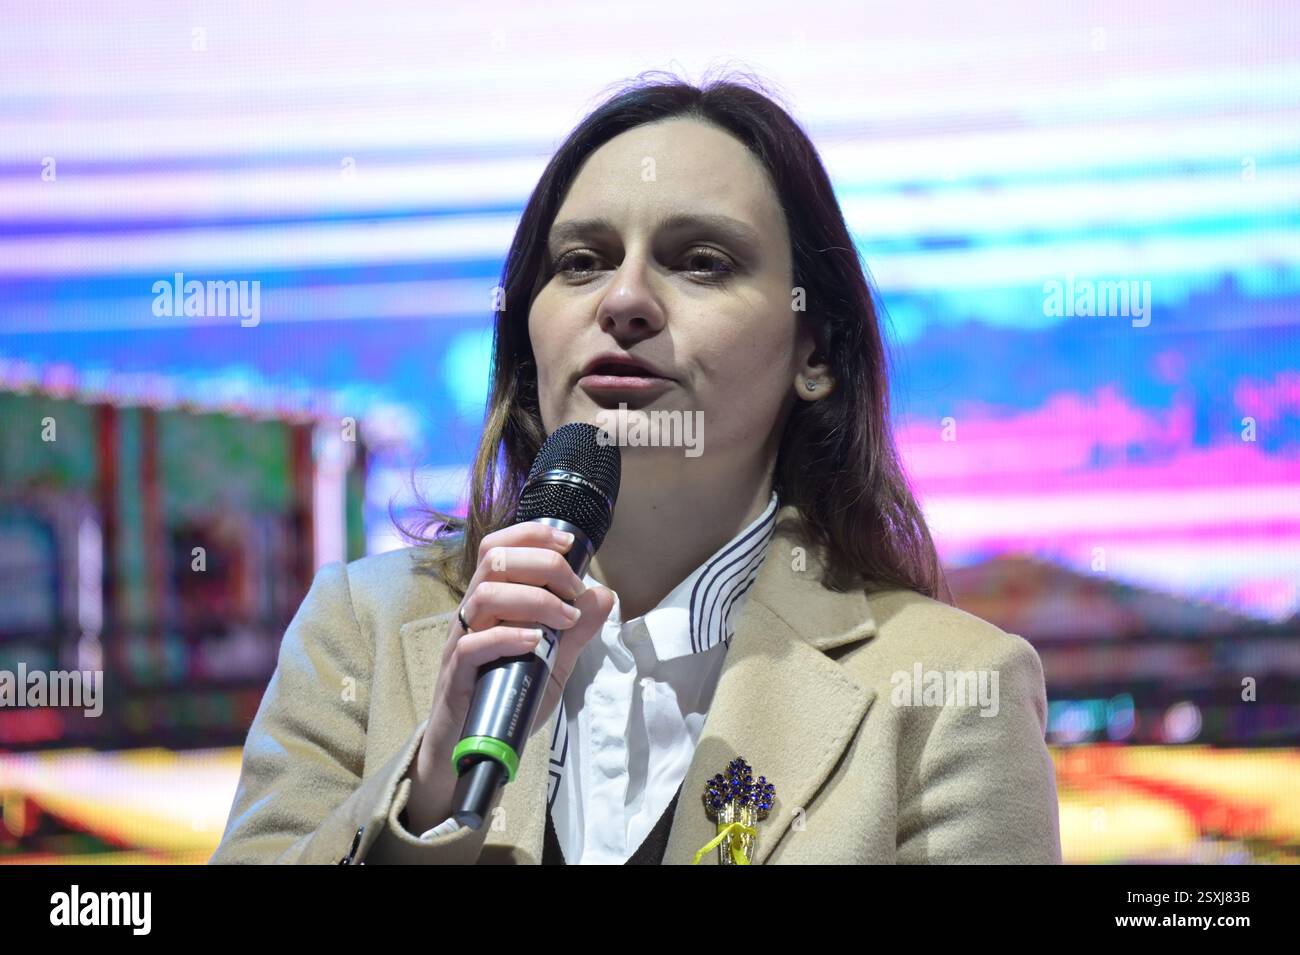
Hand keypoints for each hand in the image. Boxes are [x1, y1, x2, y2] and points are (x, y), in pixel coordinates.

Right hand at [404, 522, 614, 832]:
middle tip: (573, 590)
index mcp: (492, 601)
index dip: (532, 534)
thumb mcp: (554, 660)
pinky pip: (471, 645)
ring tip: (563, 619)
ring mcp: (461, 642)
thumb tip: (603, 593)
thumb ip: (576, 629)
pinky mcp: (455, 676)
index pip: (499, 547)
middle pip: (494, 560)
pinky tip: (534, 643)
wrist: (473, 747)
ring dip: (533, 599)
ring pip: (484, 595)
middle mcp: (473, 613)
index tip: (569, 543)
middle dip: (542, 564)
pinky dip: (506, 637)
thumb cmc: (508, 695)